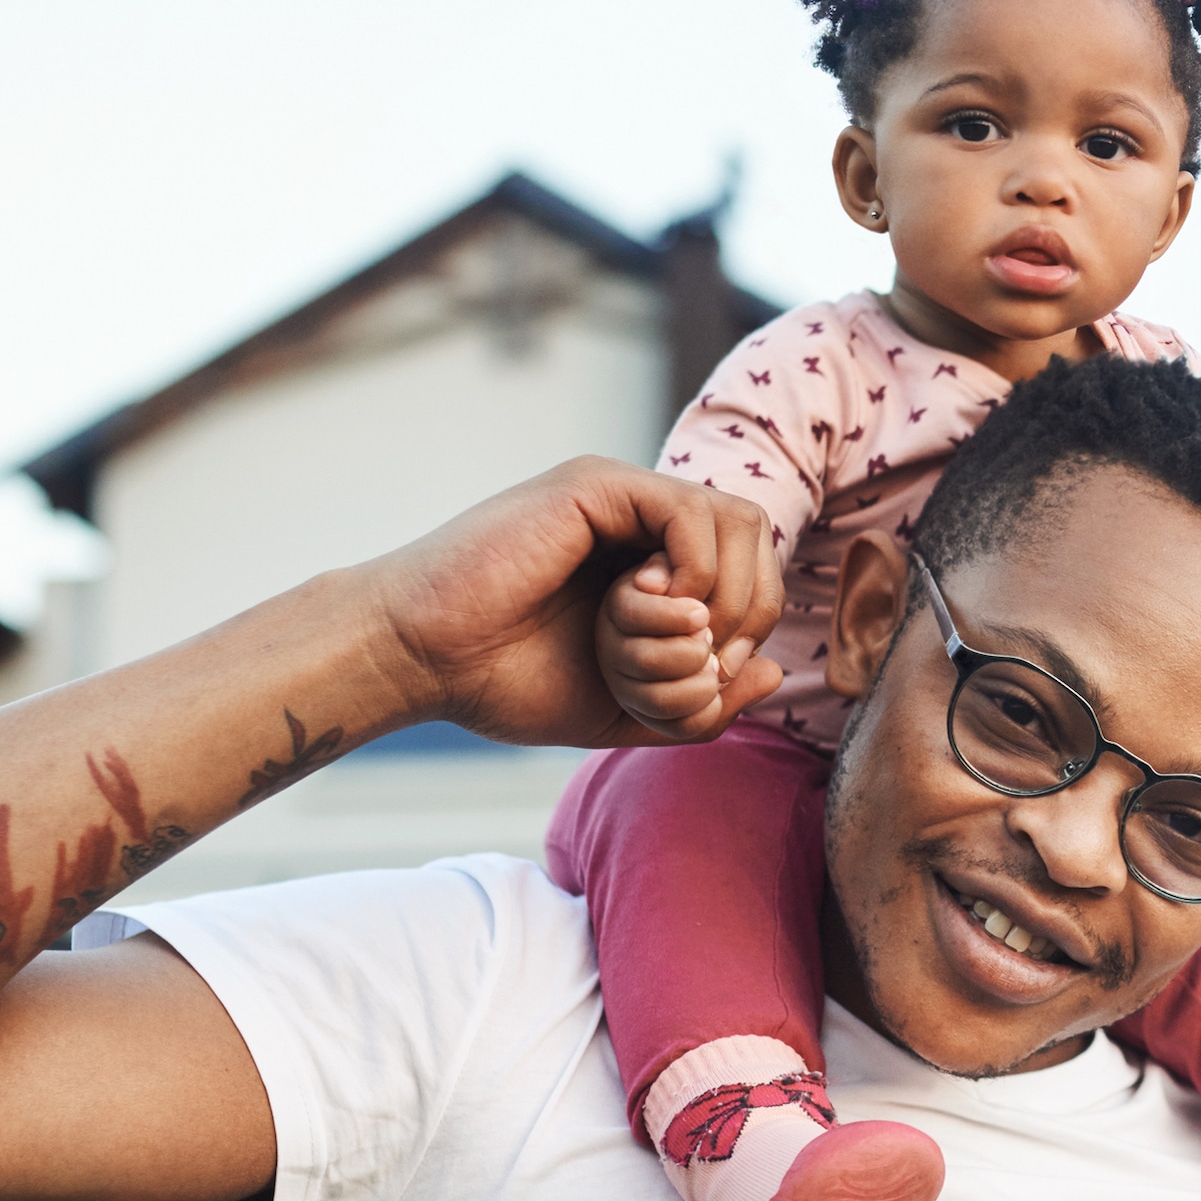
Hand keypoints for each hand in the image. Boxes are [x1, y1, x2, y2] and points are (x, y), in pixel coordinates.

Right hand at [358, 459, 785, 747]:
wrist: (425, 661)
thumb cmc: (506, 682)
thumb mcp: (628, 713)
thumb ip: (701, 704)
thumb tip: (775, 673)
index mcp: (651, 566)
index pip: (752, 574)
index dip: (754, 631)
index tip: (709, 682)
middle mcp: (641, 523)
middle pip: (757, 542)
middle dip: (752, 614)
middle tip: (705, 662)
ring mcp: (619, 498)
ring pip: (738, 521)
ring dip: (725, 595)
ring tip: (676, 637)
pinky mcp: (594, 487)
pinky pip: (692, 511)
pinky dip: (696, 569)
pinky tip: (656, 608)